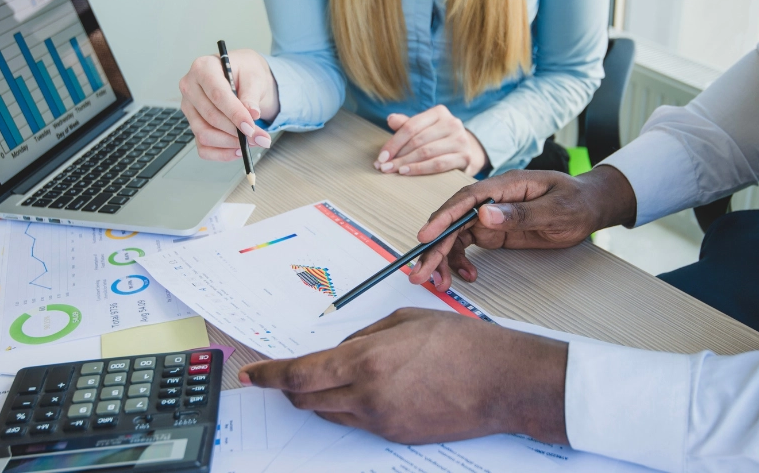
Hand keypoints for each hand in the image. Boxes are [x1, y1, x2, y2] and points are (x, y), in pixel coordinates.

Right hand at [179, 49, 277, 160]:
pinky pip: (203, 148)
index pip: (217, 95)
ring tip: (253, 141)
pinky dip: (222, 153)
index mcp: (203, 68)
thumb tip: (252, 114)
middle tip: (261, 137)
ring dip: (231, 144)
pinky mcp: (193, 125)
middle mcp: (191, 88)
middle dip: (238, 132)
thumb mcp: (254, 76)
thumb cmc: (245, 72)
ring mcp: (189, 109)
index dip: (235, 114)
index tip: (251, 127)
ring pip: (205, 135)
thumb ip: (251, 95)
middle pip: (211, 117)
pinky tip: (239, 150)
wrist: (242, 76)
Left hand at [239, 308, 568, 444]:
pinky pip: (357, 423)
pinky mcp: (397, 437)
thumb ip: (364, 337)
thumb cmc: (464, 345)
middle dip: (290, 387)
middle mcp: (367, 397)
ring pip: (329, 413)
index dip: (269, 376)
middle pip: (306, 399)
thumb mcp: (406, 321)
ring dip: (319, 397)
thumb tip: (339, 352)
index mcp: (366, 362)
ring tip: (335, 377)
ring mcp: (381, 422)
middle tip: (286, 374)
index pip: (298, 375)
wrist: (505, 383)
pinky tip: (370, 390)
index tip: (253, 375)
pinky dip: (349, 407)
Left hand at [374, 105, 488, 175]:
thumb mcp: (423, 129)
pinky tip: (406, 172)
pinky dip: (420, 169)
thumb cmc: (438, 139)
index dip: (393, 142)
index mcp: (439, 112)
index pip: (411, 127)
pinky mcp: (465, 157)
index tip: (381, 156)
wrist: (467, 151)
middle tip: (383, 167)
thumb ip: (407, 125)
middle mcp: (452, 123)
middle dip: (397, 155)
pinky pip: (438, 164)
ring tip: (391, 171)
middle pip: (418, 140)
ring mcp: (460, 140)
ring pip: (427, 153)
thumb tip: (390, 119)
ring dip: (406, 163)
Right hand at [409, 167, 636, 289]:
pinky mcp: (492, 230)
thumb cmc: (577, 202)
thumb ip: (521, 213)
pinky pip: (466, 245)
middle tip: (421, 273)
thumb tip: (484, 213)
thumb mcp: (557, 209)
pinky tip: (465, 276)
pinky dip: (460, 261)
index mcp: (506, 186)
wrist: (589, 206)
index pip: (467, 199)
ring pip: (455, 235)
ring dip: (443, 258)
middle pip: (454, 220)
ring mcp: (489, 215)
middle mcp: (491, 199)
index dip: (444, 217)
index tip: (426, 236)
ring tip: (438, 282)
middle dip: (435, 247)